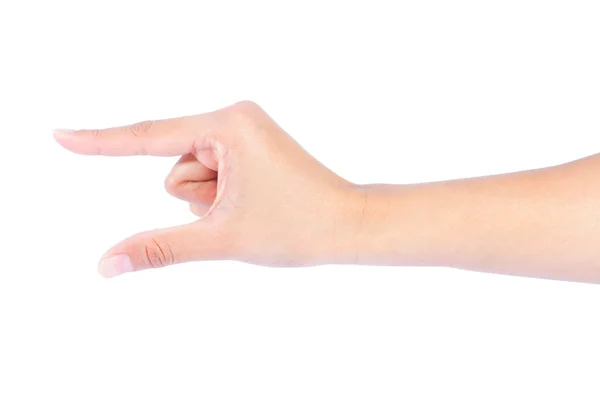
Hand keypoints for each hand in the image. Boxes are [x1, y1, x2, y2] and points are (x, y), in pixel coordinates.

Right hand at [55, 101, 362, 276]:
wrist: (349, 225)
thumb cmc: (297, 225)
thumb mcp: (220, 237)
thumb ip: (159, 248)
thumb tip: (107, 263)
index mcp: (227, 127)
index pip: (149, 139)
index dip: (101, 142)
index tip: (61, 136)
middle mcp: (234, 119)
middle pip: (175, 167)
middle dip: (197, 198)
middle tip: (242, 208)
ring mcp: (243, 131)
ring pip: (192, 175)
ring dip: (211, 200)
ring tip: (252, 206)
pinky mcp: (249, 145)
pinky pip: (211, 175)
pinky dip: (222, 196)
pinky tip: (256, 202)